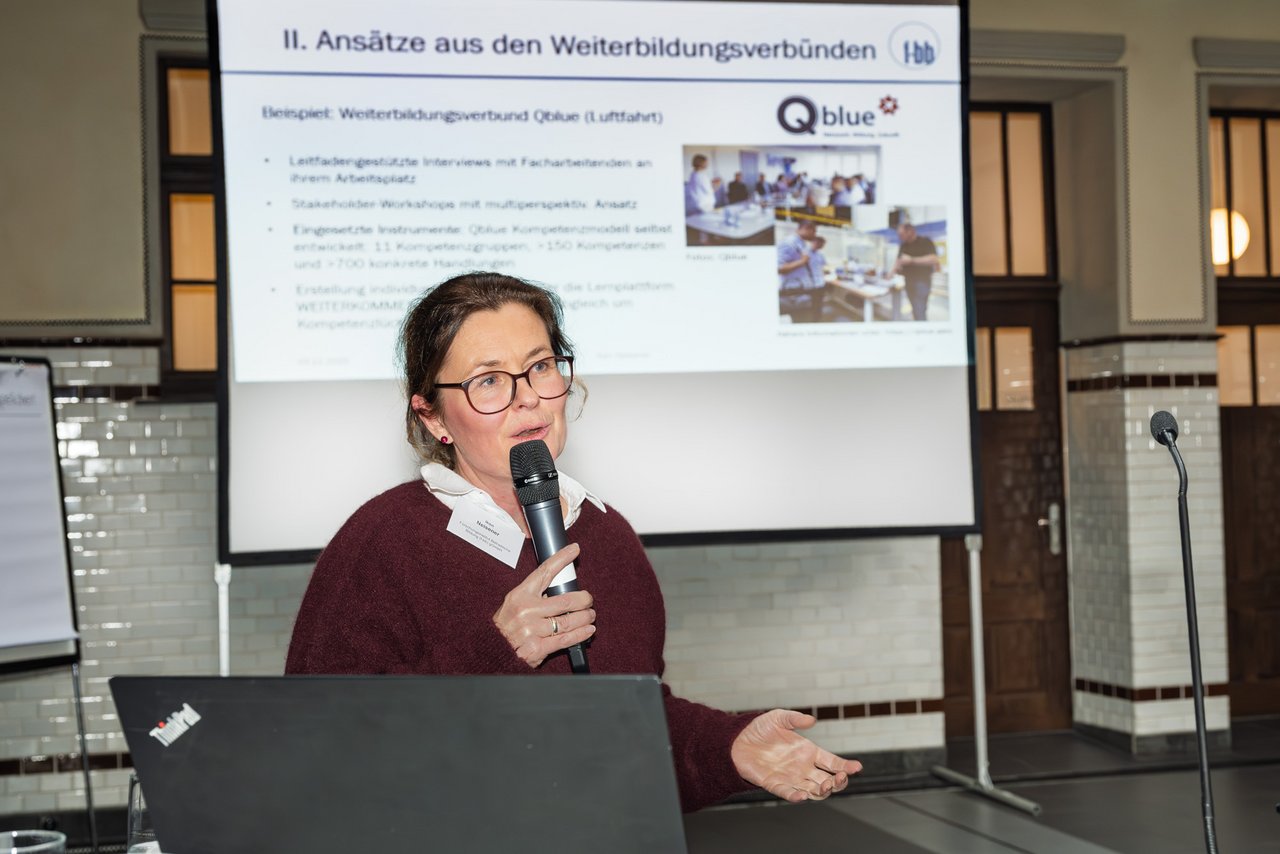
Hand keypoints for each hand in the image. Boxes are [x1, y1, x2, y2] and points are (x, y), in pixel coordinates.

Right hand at [493, 543, 594, 668]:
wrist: (491, 651)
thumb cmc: (506, 624)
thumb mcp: (514, 603)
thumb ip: (535, 596)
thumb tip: (561, 589)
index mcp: (520, 595)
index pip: (544, 572)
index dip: (561, 559)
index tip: (574, 549)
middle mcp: (526, 611)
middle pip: (565, 601)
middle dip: (583, 600)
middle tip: (589, 599)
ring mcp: (532, 630)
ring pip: (568, 621)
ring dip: (585, 618)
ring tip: (590, 615)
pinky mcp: (537, 648)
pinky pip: (565, 639)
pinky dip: (581, 634)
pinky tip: (588, 630)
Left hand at [730, 709, 862, 802]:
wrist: (737, 741)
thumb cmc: (760, 729)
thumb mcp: (778, 718)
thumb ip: (795, 719)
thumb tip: (812, 720)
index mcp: (808, 752)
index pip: (832, 762)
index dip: (845, 766)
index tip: (857, 767)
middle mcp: (803, 767)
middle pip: (828, 780)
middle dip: (838, 782)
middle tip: (840, 778)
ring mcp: (791, 778)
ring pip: (814, 791)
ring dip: (822, 791)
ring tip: (825, 786)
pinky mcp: (775, 785)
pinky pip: (788, 794)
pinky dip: (796, 797)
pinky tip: (802, 795)